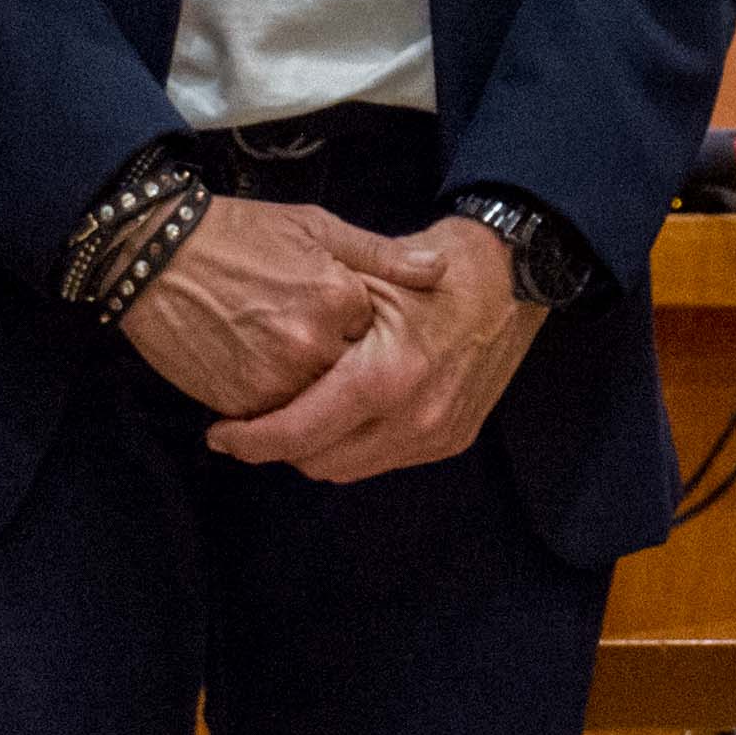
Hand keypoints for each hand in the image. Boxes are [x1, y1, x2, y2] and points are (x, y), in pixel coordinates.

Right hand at [122, 193, 414, 417]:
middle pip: (355, 382)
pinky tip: (267, 380)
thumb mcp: (317, 227)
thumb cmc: (240, 234)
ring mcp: (273, 379)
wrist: (153, 254)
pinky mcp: (237, 402)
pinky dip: (278, 411)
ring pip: (319, 410)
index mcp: (340, 298)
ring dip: (316, 399)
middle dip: (352, 376)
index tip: (360, 326)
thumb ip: (382, 256)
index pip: (384, 339)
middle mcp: (312, 345)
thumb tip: (440, 271)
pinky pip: (277, 423)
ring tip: (296, 367)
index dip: (372, 336)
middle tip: (327, 353)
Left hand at [206, 220, 544, 479]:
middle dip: (281, 447)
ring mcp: (439, 435)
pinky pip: (386, 460)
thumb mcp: (368, 273)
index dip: (250, 440)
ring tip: (298, 415)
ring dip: (318, 449)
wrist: (516, 273)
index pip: (299, 434)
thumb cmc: (437, 263)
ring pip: (351, 470)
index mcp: (386, 377)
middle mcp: (415, 419)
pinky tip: (346, 412)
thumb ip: (313, 318)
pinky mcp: (454, 439)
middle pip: (319, 463)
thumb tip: (247, 353)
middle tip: (256, 421)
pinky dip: (357, 444)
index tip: (219, 434)